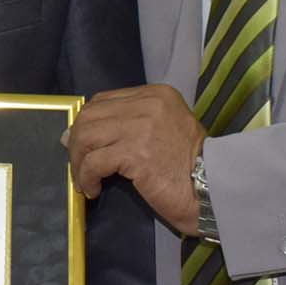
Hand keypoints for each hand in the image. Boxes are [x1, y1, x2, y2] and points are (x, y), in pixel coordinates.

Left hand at [67, 84, 204, 234]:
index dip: (86, 124)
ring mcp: (142, 126)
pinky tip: (94, 189)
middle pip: (90, 116)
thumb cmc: (190, 166)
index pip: (103, 101)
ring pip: (86, 137)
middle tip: (79, 167)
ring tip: (85, 181)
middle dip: (76, 144)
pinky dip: (87, 177)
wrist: (214, 189)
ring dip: (78, 162)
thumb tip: (72, 134)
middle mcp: (148, 104)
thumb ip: (128, 126)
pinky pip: (94, 162)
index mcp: (156, 94)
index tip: (81, 146)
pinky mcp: (136, 152)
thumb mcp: (162, 132)